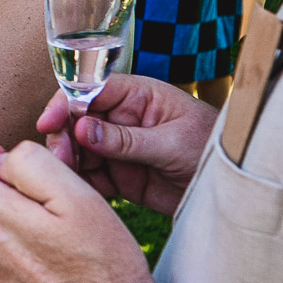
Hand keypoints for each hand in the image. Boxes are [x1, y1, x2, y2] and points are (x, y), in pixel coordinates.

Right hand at [34, 73, 213, 215]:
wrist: (233, 189)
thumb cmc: (213, 150)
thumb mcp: (172, 142)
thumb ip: (126, 138)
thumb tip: (82, 129)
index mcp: (137, 97)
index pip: (90, 91)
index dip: (65, 104)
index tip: (49, 122)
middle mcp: (122, 119)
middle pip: (76, 121)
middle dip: (62, 138)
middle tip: (60, 158)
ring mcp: (118, 148)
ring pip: (77, 150)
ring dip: (66, 162)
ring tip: (66, 176)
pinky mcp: (119, 176)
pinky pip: (89, 177)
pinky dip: (79, 183)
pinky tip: (77, 191)